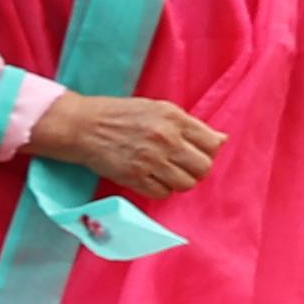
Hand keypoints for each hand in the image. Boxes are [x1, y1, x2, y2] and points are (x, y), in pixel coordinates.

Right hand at [37, 90, 224, 203]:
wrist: (81, 126)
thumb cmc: (119, 115)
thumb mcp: (158, 109)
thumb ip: (190, 125)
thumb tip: (222, 140)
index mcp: (173, 118)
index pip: (212, 144)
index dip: (206, 152)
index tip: (194, 152)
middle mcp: (165, 138)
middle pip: (203, 167)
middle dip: (195, 170)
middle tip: (180, 166)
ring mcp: (150, 159)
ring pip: (186, 184)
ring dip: (178, 182)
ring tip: (164, 173)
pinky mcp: (134, 176)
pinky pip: (163, 194)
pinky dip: (159, 190)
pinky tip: (149, 179)